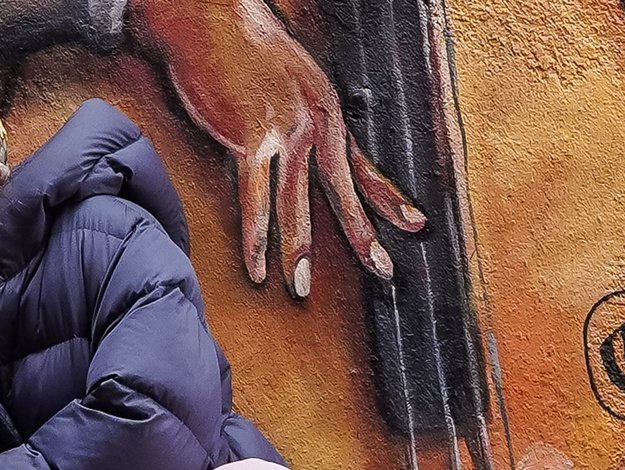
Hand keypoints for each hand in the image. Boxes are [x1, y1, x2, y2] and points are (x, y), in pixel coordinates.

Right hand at [126, 0, 424, 297]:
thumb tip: (307, 150)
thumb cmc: (242, 50)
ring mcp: (284, 128)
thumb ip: (303, 117)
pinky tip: (257, 266)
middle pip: (342, 188)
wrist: (208, 19)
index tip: (416, 226)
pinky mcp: (250, 136)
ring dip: (297, 249)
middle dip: (361, 235)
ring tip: (300, 288)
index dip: (390, 198)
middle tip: (381, 272)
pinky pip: (254, 198)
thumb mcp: (289, 79)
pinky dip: (255, 237)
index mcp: (326, 108)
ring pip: (295, 202)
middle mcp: (314, 119)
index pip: (363, 163)